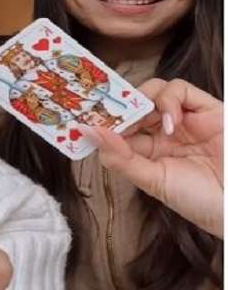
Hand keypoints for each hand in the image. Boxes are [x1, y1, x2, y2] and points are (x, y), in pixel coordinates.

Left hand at [84, 78, 222, 237]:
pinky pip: (179, 88)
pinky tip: (171, 123)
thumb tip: (89, 133)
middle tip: (107, 114)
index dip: (103, 120)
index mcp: (148, 149)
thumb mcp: (152, 181)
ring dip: (142, 102)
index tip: (83, 119)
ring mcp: (184, 118)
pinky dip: (168, 100)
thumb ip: (120, 157)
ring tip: (144, 123)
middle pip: (133, 104)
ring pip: (152, 90)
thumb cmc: (199, 200)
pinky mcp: (206, 108)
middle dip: (118, 107)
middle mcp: (164, 131)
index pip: (118, 126)